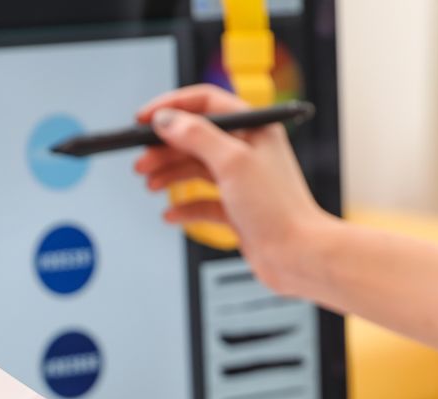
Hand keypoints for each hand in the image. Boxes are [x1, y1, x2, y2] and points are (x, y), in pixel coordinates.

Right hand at [134, 85, 329, 293]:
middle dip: (164, 149)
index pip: (204, 104)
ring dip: (169, 176)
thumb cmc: (277, 208)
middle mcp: (247, 151)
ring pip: (196, 171)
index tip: (143, 120)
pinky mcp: (236, 210)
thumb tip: (166, 120)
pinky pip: (203, 203)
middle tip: (140, 162)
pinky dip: (185, 207)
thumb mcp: (232, 162)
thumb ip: (196, 136)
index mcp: (253, 128)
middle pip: (195, 139)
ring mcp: (241, 181)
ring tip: (149, 185)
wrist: (297, 255)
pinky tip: (170, 214)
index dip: (171, 108)